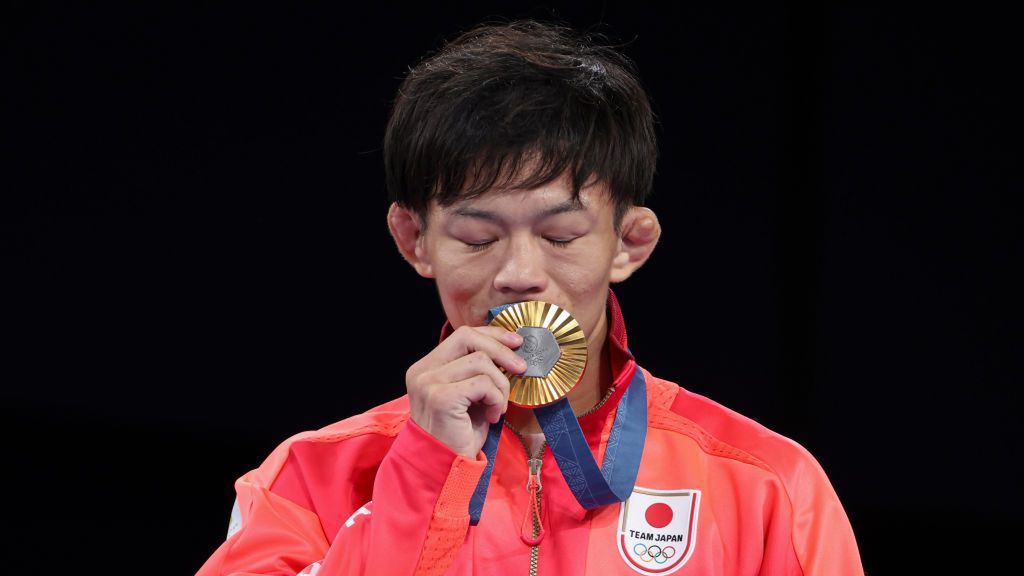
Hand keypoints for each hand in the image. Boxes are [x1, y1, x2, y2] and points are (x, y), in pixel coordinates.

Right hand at [406, 326, 525, 456]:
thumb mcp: (470, 395)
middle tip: (521, 368)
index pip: (462, 335)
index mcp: (427, 367)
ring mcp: (429, 383)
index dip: (492, 335)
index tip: (516, 342)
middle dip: (501, 350)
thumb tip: (510, 349)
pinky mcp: (441, 397)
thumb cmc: (459, 434)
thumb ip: (479, 371)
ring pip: (480, 362)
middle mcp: (423, 371)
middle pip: (468, 337)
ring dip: (500, 385)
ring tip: (497, 408)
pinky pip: (482, 383)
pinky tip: (491, 416)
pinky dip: (495, 398)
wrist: (445, 468)